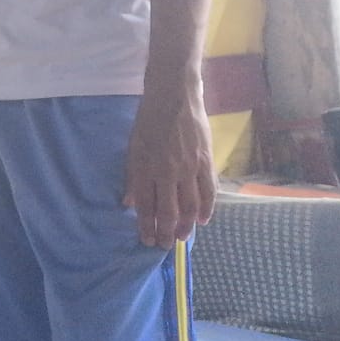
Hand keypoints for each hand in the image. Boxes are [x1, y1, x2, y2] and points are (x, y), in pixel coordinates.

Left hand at [123, 86, 216, 247]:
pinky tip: (203, 220)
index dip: (146, 225)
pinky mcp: (206, 161)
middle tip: (164, 245)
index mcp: (146, 167)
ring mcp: (190, 167)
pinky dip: (207, 209)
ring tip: (181, 237)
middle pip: (169, 211)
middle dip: (166, 231)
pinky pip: (209, 191)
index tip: (146, 239)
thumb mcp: (133, 146)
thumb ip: (133, 175)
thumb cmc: (149, 119)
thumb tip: (130, 203)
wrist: (174, 95)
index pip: (146, 205)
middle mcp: (168, 171)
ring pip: (191, 206)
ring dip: (187, 226)